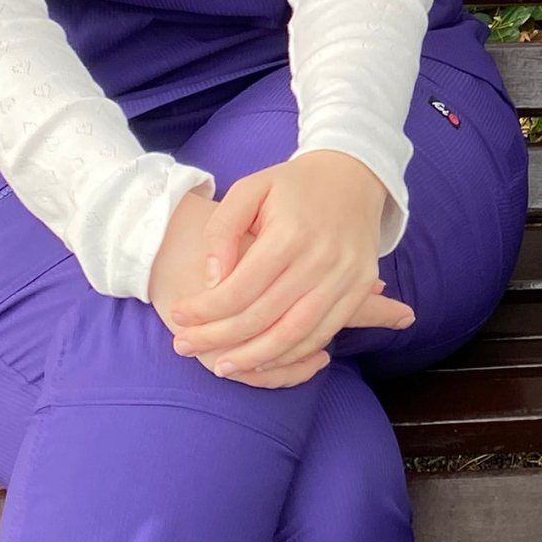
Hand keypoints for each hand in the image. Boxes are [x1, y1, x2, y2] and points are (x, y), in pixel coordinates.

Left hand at [161, 151, 414, 383]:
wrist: (354, 175)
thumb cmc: (294, 185)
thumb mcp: (250, 189)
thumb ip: (222, 230)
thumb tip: (212, 281)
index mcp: (291, 233)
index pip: (240, 289)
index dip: (205, 310)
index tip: (180, 316)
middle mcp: (322, 257)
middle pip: (263, 316)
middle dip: (219, 338)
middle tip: (185, 346)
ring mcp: (346, 275)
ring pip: (294, 334)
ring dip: (254, 358)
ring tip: (223, 366)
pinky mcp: (361, 286)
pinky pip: (324, 331)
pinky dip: (292, 354)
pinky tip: (263, 359)